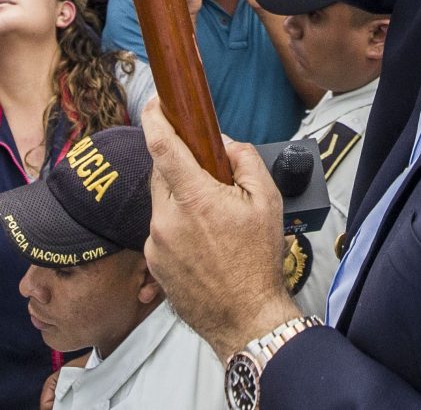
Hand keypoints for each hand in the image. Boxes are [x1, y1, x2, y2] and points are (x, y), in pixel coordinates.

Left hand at [140, 99, 299, 359]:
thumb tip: (224, 143)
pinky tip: (202, 244)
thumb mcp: (267, 201)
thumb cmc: (258, 261)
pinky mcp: (153, 263)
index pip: (162, 146)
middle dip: (180, 167)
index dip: (155, 118)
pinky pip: (160, 229)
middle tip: (209, 179)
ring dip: (180, 200)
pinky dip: (176, 226)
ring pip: (161, 202)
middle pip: (162, 173)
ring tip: (212, 222)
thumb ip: (244, 160)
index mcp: (195, 199)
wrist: (245, 317)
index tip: (155, 103)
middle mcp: (167, 219)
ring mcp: (156, 243)